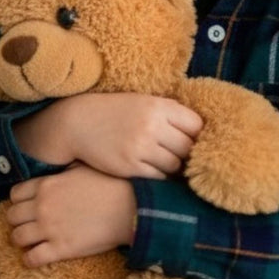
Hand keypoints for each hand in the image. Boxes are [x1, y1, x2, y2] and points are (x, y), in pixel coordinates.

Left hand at [6, 165, 136, 266]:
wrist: (130, 208)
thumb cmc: (110, 185)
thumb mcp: (82, 168)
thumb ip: (61, 173)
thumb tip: (55, 174)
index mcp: (46, 185)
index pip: (15, 195)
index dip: (19, 201)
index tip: (27, 206)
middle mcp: (42, 207)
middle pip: (12, 217)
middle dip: (18, 221)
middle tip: (29, 224)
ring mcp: (49, 229)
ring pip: (17, 238)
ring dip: (22, 240)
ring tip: (32, 241)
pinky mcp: (60, 249)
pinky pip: (31, 258)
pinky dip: (30, 259)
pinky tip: (37, 256)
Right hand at [13, 92, 201, 178]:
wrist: (78, 122)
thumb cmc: (115, 112)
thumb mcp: (143, 102)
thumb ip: (169, 113)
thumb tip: (201, 132)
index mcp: (158, 106)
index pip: (196, 125)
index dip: (198, 135)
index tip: (194, 140)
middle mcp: (151, 125)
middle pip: (188, 148)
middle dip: (188, 154)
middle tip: (182, 156)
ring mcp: (140, 147)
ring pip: (175, 165)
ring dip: (174, 167)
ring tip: (166, 162)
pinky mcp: (130, 166)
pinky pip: (158, 177)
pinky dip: (159, 176)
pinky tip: (152, 169)